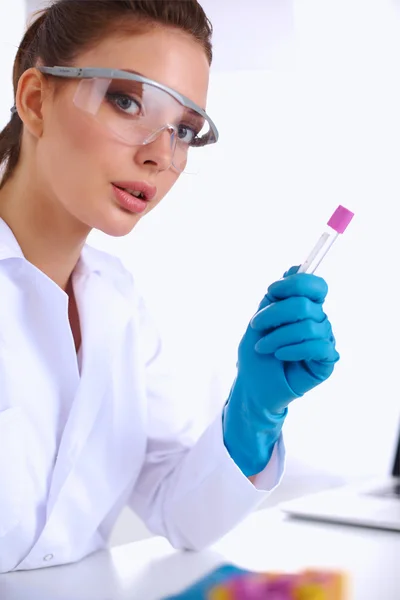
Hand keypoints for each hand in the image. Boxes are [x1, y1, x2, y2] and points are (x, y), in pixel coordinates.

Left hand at [223, 266, 339, 475]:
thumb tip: (295, 267)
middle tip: (256, 326)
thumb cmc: (256, 353)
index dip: (296, 283)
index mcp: (305, 307)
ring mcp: (324, 340)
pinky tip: (281, 356)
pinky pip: (317, 346)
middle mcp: (318, 321)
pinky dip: (293, 349)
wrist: (253, 386)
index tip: (272, 291)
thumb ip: (276, 297)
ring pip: (309, 326)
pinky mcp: (326, 361)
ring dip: (278, 336)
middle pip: (306, 304)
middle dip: (275, 314)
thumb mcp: (260, 319)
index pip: (315, 285)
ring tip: (263, 347)